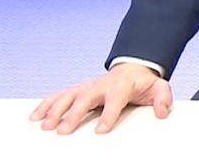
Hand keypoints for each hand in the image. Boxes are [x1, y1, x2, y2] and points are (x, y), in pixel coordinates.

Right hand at [29, 63, 172, 134]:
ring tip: (45, 126)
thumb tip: (162, 112)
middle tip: (64, 131)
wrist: (134, 68)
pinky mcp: (79, 89)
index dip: (108, 114)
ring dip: (55, 110)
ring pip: (68, 96)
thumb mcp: (159, 88)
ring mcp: (88, 86)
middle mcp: (101, 84)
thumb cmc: (144, 82)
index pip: (115, 99)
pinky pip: (60, 95)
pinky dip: (46, 104)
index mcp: (122, 85)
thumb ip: (163, 98)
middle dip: (74, 114)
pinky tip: (35, 116)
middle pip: (86, 98)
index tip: (101, 130)